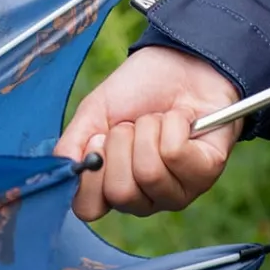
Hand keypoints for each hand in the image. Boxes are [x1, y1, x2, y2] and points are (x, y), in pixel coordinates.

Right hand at [55, 47, 241, 219]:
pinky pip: (176, 155)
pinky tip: (182, 120)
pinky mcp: (205, 175)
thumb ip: (72, 144)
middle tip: (131, 125)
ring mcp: (176, 191)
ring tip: (157, 119)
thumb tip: (64, 170)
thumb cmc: (137, 91)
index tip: (99, 137)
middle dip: (122, 143)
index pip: (88, 208)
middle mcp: (144, 198)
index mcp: (111, 187)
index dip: (90, 173)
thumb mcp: (95, 112)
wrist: (181, 62)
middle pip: (121, 192)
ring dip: (149, 131)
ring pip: (149, 173)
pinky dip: (173, 124)